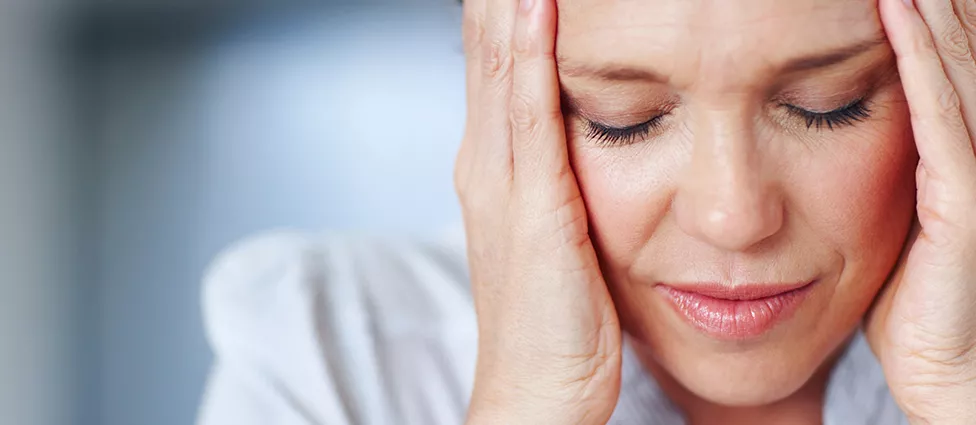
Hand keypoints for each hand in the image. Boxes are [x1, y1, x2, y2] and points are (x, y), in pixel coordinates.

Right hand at [454, 0, 621, 422]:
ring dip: (508, 5)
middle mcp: (483, 163)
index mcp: (489, 166)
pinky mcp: (530, 206)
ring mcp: (499, 182)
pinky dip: (528, 56)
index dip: (502, 10)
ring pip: (496, 68)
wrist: (536, 387)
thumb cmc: (553, 318)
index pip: (491, 64)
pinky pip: (527, 115)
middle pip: (485, 51)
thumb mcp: (549, 231)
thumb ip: (551, 177)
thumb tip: (574, 133)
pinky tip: (537, 8)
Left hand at [866, 0, 975, 422]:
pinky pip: (940, 115)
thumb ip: (885, 173)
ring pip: (955, 68)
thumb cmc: (914, 304)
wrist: (945, 370)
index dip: (927, 17)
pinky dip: (922, 60)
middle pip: (958, 52)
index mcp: (959, 155)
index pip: (947, 65)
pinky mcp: (965, 200)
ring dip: (929, 11)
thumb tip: (833, 133)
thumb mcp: (892, 222)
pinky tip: (901, 13)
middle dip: (935, 1)